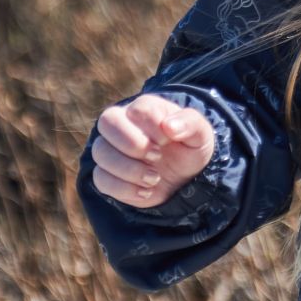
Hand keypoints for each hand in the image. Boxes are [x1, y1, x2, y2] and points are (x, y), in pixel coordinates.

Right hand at [90, 93, 215, 207]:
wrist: (184, 178)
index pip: (137, 109)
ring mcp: (111, 149)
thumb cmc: (190, 148)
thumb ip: (190, 124)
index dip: (152, 126)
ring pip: (100, 152)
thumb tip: (169, 126)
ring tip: (154, 178)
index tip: (168, 141)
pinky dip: (125, 189)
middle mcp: (122, 124)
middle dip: (133, 143)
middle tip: (157, 156)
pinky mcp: (106, 174)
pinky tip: (146, 191)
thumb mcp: (200, 134)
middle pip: (107, 121)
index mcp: (146, 109)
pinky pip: (101, 179)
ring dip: (129, 169)